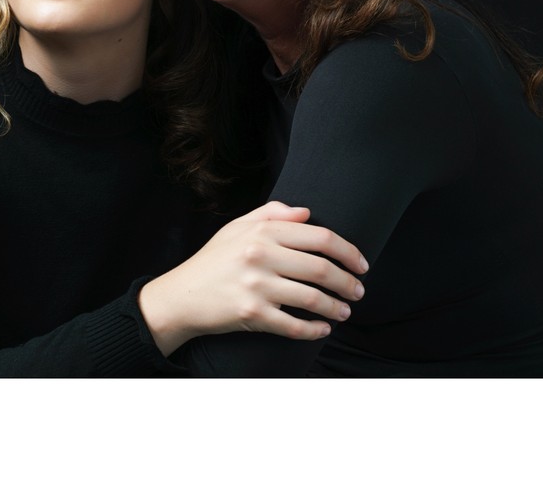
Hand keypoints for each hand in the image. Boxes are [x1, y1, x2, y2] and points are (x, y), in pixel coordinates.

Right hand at [139, 201, 367, 355]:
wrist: (181, 296)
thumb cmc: (213, 260)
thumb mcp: (237, 227)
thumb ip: (272, 214)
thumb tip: (307, 213)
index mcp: (262, 231)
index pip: (320, 237)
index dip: (349, 251)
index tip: (361, 264)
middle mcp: (260, 255)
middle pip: (321, 268)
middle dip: (347, 282)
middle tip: (358, 291)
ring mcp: (256, 286)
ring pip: (312, 298)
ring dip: (336, 307)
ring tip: (345, 311)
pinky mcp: (252, 314)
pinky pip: (294, 325)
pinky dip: (315, 329)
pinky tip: (324, 328)